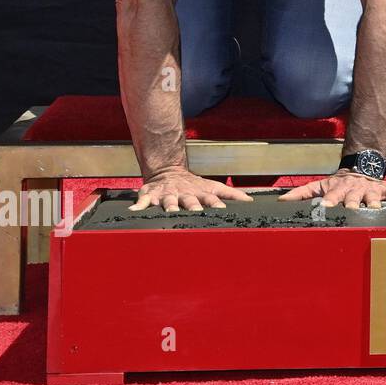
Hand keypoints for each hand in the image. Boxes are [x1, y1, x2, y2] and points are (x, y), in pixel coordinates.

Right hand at [131, 165, 253, 211]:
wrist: (167, 172)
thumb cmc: (194, 185)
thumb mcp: (214, 187)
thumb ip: (232, 194)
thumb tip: (251, 201)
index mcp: (200, 193)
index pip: (211, 198)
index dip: (216, 204)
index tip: (222, 209)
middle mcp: (184, 194)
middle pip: (190, 201)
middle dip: (193, 206)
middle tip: (196, 212)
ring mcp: (167, 195)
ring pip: (168, 202)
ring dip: (169, 206)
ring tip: (169, 211)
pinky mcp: (151, 195)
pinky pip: (143, 201)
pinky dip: (139, 205)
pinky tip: (134, 211)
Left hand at [278, 168, 385, 208]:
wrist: (361, 166)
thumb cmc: (338, 183)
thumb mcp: (319, 185)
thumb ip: (300, 194)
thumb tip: (279, 200)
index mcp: (338, 190)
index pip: (332, 196)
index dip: (328, 201)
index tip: (324, 207)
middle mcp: (354, 190)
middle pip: (353, 199)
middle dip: (353, 204)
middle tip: (353, 210)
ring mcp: (370, 190)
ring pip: (373, 198)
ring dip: (374, 203)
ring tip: (376, 209)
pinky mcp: (383, 190)